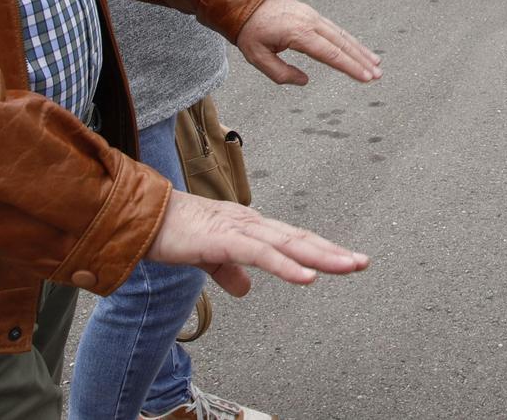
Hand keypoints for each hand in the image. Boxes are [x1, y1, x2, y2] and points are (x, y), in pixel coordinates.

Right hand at [147, 189, 368, 295]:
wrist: (143, 218)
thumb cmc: (173, 233)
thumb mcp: (207, 258)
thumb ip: (229, 272)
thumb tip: (246, 289)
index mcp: (250, 228)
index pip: (294, 240)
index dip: (321, 250)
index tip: (348, 259)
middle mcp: (252, 224)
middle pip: (300, 239)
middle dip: (333, 252)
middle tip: (363, 262)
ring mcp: (240, 229)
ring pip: (289, 244)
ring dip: (321, 256)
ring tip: (349, 266)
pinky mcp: (225, 239)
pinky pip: (262, 254)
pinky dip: (287, 265)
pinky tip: (307, 277)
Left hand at [236, 0, 381, 85]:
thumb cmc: (249, 29)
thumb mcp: (256, 57)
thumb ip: (280, 73)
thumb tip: (304, 80)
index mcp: (298, 33)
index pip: (330, 54)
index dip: (350, 67)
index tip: (366, 77)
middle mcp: (311, 22)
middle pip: (342, 44)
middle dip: (361, 60)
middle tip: (379, 74)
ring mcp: (313, 16)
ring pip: (342, 35)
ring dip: (360, 49)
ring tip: (376, 62)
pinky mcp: (312, 14)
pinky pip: (335, 29)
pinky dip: (349, 40)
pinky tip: (357, 48)